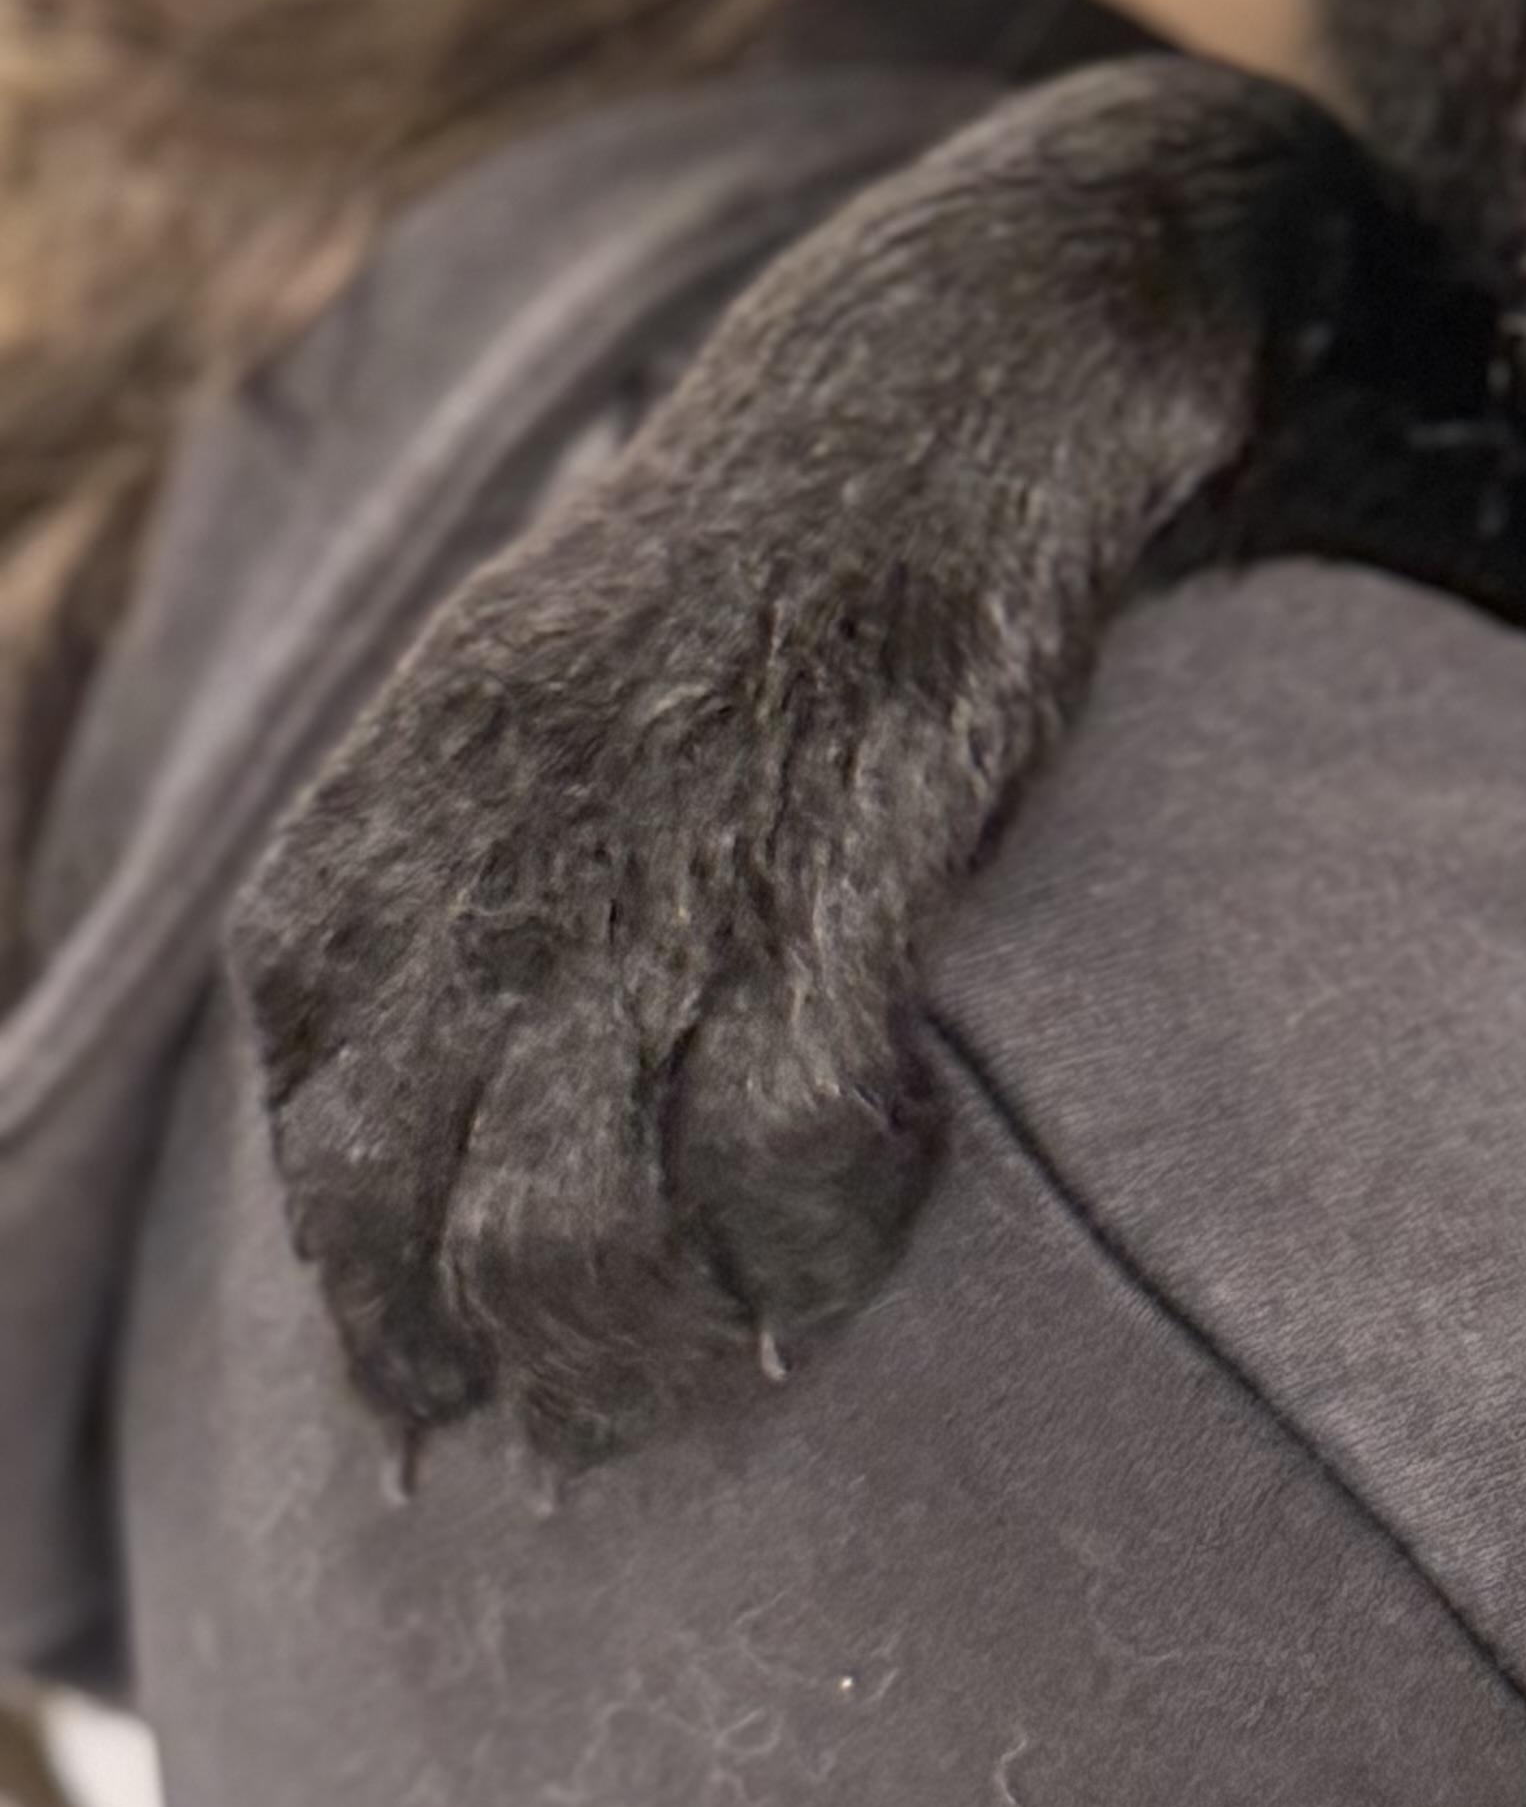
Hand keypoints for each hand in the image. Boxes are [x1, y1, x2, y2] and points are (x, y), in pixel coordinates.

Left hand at [238, 407, 984, 1463]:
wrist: (930, 378)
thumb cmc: (737, 571)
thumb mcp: (505, 714)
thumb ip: (439, 905)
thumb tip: (415, 1147)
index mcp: (373, 837)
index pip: (313, 1161)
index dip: (382, 1316)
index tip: (454, 1401)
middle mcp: (475, 871)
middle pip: (406, 1234)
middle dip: (498, 1376)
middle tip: (601, 1428)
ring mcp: (648, 876)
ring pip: (566, 1240)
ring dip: (647, 1357)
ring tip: (733, 1358)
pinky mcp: (827, 871)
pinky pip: (782, 1154)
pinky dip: (819, 1243)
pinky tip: (866, 1226)